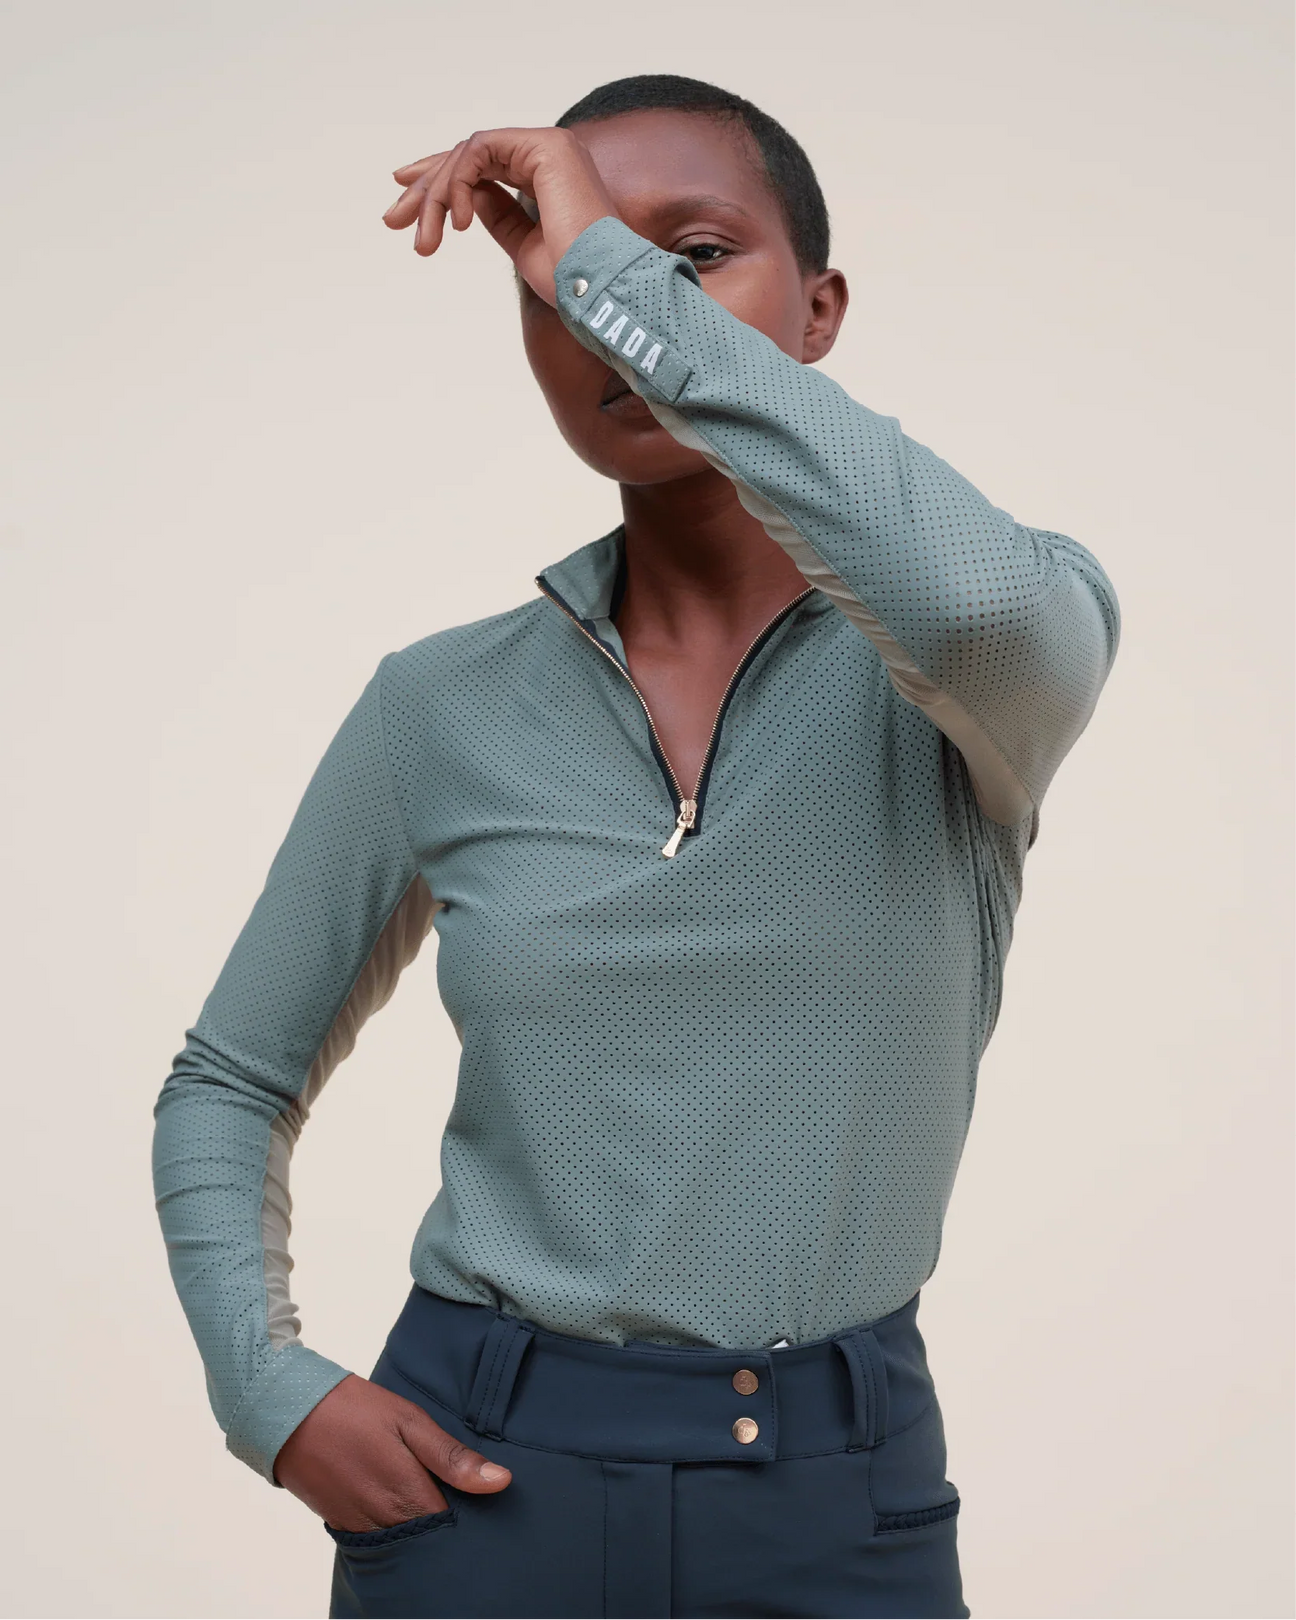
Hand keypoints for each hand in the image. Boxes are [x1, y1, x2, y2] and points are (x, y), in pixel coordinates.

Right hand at [273, 1373, 511, 1531]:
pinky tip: (407, 1510)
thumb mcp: (410, 1421)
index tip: (490, 1512)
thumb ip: (452, 1457)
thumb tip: (500, 1482)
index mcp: (408, 1496)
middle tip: (468, 1512)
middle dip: (449, 1533)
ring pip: (404, 1546)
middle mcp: (385, 1523)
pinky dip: (395, 1530)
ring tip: (440, 1508)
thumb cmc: (356, 1411)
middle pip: (429, 1544)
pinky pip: (378, 1540)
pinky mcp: (343, 1525)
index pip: (454, 1530)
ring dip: (422, 1532)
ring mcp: (361, 1528)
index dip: (475, 1523)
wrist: (290, 1415)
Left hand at [381, 126, 618, 305]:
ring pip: (468, 154)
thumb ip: (497, 214)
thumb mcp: (522, 245)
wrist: (599, 291)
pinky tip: (456, 224)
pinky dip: (457, 184)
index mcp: (547, 176)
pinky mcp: (546, 147)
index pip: (482, 165)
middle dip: (426, 188)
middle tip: (392, 219)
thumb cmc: (571, 282)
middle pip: (468, 156)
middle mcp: (548, 153)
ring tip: (426, 241)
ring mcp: (548, 146)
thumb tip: (466, 196)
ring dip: (436, 195)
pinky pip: (479, 152)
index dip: (440, 182)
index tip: (406, 207)